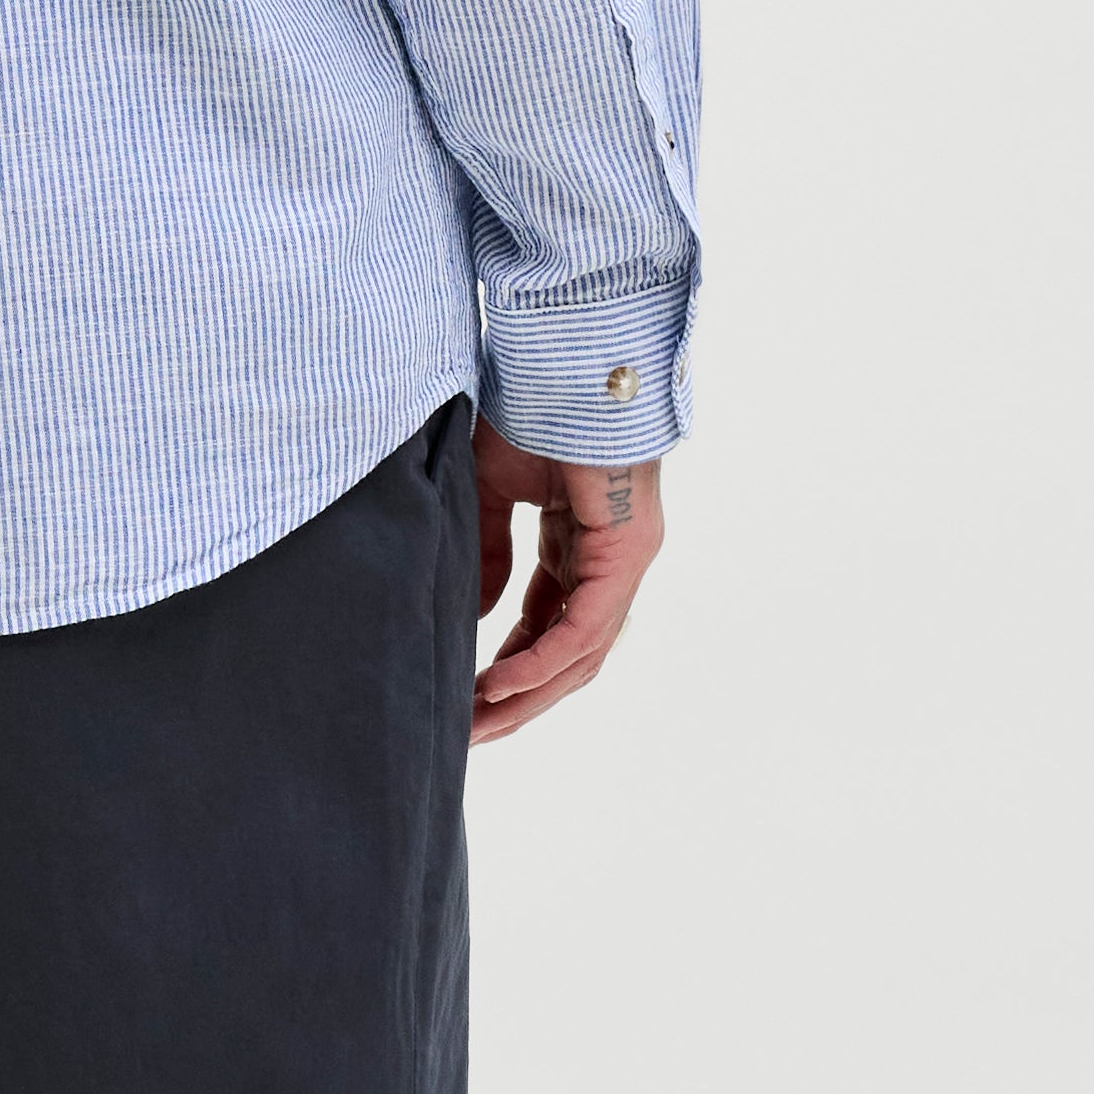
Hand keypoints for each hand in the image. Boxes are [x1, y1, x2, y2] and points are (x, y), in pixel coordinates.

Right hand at [470, 423, 664, 744]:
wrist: (563, 358)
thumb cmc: (531, 406)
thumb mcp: (492, 491)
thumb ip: (488, 550)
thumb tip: (480, 611)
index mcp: (582, 544)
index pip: (550, 626)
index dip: (509, 666)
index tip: (467, 699)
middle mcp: (611, 561)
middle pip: (569, 655)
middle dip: (518, 700)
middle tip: (469, 736)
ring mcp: (625, 560)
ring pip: (581, 654)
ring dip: (528, 696)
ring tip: (478, 727)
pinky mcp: (627, 553)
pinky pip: (583, 628)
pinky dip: (541, 661)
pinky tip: (499, 686)